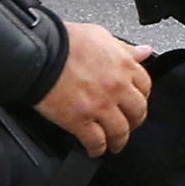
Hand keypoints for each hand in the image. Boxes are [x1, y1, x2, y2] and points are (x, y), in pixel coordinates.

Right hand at [34, 22, 153, 157]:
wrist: (38, 53)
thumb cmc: (63, 42)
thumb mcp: (99, 36)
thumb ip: (124, 49)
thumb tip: (144, 52)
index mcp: (123, 66)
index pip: (145, 86)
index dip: (141, 96)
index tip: (135, 101)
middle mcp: (116, 87)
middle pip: (137, 112)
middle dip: (135, 121)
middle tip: (129, 124)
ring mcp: (99, 106)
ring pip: (120, 132)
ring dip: (118, 140)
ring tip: (114, 144)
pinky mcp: (80, 121)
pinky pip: (96, 142)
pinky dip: (97, 149)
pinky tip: (94, 149)